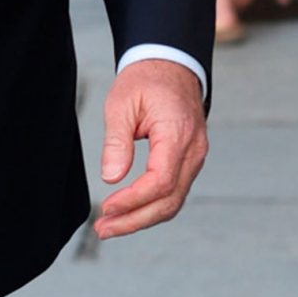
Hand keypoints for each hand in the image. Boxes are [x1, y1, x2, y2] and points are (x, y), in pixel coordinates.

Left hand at [95, 62, 207, 239]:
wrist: (171, 66)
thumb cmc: (146, 81)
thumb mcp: (122, 104)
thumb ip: (117, 142)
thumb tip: (111, 178)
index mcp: (178, 133)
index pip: (160, 181)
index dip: (133, 200)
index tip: (106, 207)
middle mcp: (193, 151)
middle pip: (169, 200)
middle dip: (135, 220)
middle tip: (102, 229)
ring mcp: (195, 158)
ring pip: (174, 202)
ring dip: (141, 219)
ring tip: (109, 226)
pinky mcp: (189, 162)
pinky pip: (174, 192)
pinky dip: (151, 207)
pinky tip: (128, 213)